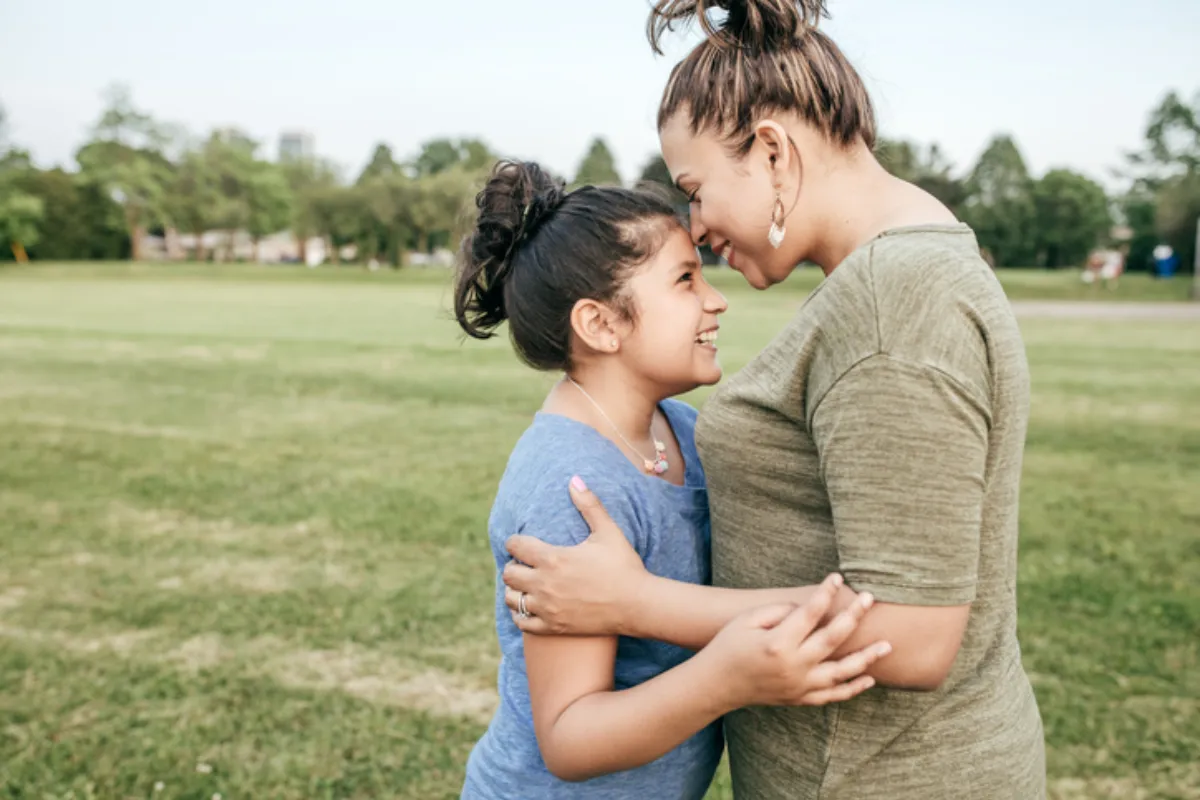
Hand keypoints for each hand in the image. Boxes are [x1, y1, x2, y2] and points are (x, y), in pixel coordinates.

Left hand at [503, 476, 648, 635]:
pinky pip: (522, 622)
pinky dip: (521, 613)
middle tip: (525, 563)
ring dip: (514, 589)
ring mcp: (547, 608)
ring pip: (512, 598)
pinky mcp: (553, 627)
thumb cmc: (624, 566)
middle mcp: (544, 584)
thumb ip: (589, 505)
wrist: (637, 605)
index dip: (515, 542)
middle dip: (513, 565)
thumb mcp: (608, 531)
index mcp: (553, 558)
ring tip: (526, 584)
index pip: (516, 546)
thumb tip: (574, 478)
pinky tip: (530, 606)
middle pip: (509, 573)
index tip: (521, 542)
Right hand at [706, 575, 890, 709]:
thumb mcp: (746, 620)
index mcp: (778, 643)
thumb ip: (778, 611)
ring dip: (866, 658)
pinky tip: (869, 678)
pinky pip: (832, 695)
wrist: (716, 685)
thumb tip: (807, 608)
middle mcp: (793, 666)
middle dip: (853, 616)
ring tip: (886, 645)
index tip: (837, 577)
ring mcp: (798, 685)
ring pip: (841, 672)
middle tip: (870, 599)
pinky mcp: (799, 699)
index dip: (825, 593)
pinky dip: (852, 688)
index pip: (810, 612)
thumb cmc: (728, 645)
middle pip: (833, 638)